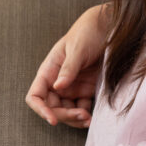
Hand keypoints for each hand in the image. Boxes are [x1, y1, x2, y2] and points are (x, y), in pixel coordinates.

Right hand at [26, 4, 107, 126]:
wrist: (110, 26)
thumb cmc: (88, 32)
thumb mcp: (78, 48)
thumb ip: (68, 68)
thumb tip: (57, 87)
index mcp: (49, 70)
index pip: (36, 95)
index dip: (40, 109)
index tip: (52, 119)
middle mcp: (58, 81)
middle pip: (52, 107)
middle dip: (64, 116)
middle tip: (81, 116)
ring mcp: (72, 87)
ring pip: (67, 111)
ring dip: (75, 119)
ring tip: (88, 119)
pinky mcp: (86, 89)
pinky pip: (82, 108)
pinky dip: (86, 116)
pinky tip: (94, 117)